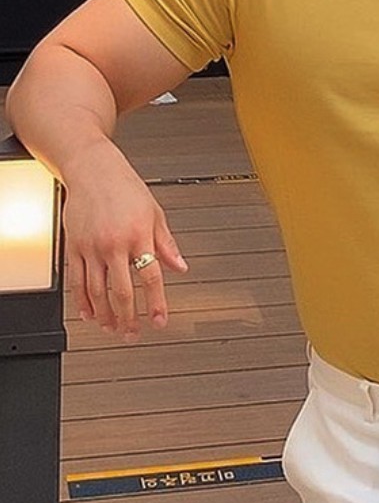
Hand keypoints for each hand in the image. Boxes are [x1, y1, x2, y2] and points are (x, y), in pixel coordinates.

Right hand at [63, 140, 187, 342]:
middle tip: (133, 334)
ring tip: (112, 328)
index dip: (155, 303)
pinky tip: (89, 313)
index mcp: (139, 236)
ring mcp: (91, 247)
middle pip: (121, 291)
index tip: (159, 321)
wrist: (92, 169)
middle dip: (128, 317)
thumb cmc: (125, 188)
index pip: (151, 278)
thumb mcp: (155, 214)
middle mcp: (114, 244)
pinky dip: (82, 301)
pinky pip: (76, 280)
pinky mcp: (73, 246)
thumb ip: (167, 244)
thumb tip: (181, 267)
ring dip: (105, 314)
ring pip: (96, 291)